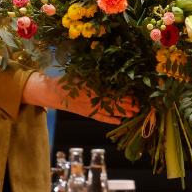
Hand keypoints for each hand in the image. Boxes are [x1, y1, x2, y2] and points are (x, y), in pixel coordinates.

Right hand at [21, 73, 138, 123]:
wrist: (52, 92)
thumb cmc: (68, 80)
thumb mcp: (81, 74)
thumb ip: (95, 75)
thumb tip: (112, 70)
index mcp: (91, 87)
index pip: (111, 92)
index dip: (123, 95)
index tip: (134, 95)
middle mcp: (91, 99)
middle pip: (112, 102)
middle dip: (126, 104)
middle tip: (139, 105)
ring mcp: (89, 108)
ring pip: (108, 111)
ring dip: (121, 112)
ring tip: (134, 113)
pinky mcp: (86, 113)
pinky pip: (99, 118)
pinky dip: (109, 120)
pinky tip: (118, 121)